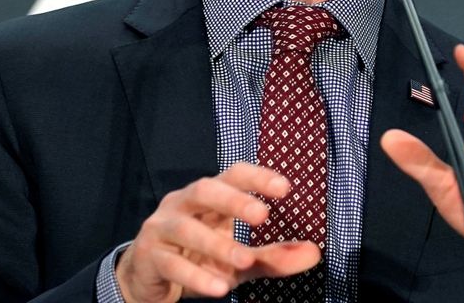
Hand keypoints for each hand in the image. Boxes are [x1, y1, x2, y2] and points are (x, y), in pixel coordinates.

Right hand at [115, 162, 321, 302]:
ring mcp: (161, 228)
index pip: (232, 175)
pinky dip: (196, 276)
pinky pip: (172, 264)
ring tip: (244, 260)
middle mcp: (182, 204)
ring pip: (187, 228)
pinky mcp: (149, 257)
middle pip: (205, 190)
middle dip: (233, 200)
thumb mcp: (241, 259)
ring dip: (217, 245)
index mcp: (208, 197)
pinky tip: (219, 288)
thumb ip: (274, 256)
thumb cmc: (200, 259)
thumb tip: (314, 253)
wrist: (150, 280)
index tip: (285, 188)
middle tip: (262, 216)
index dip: (257, 177)